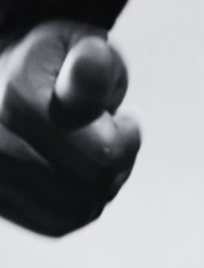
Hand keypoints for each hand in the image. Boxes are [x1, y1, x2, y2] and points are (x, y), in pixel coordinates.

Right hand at [0, 22, 140, 236]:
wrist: (0, 83)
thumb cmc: (52, 64)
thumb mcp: (76, 45)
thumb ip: (93, 60)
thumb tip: (92, 62)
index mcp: (17, 93)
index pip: (107, 151)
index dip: (128, 137)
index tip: (125, 118)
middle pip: (94, 184)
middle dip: (114, 162)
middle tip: (105, 133)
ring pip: (79, 208)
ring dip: (97, 185)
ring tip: (87, 151)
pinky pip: (59, 222)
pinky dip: (76, 202)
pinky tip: (70, 173)